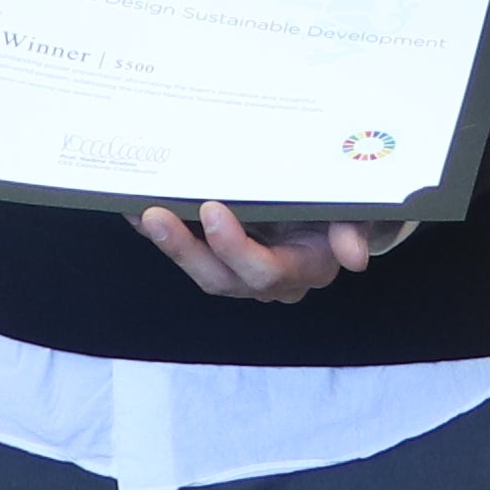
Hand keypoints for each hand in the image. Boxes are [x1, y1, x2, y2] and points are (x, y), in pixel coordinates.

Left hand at [136, 199, 398, 302]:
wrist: (337, 212)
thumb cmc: (343, 209)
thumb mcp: (356, 213)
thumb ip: (354, 229)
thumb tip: (355, 257)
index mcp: (303, 268)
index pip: (265, 270)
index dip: (235, 247)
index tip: (212, 210)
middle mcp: (268, 279)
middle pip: (221, 277)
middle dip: (185, 249)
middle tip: (156, 215)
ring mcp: (240, 272)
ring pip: (199, 268)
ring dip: (168, 243)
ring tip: (140, 212)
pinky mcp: (220, 258)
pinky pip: (188, 251)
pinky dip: (162, 233)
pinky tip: (133, 209)